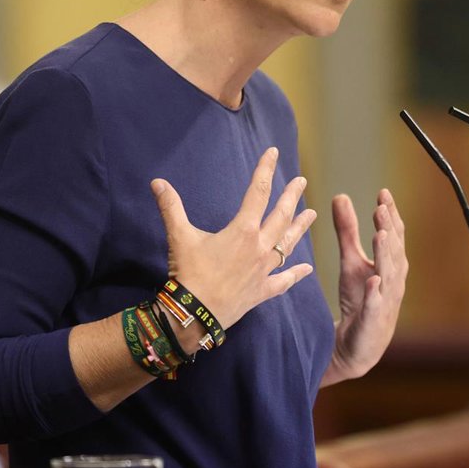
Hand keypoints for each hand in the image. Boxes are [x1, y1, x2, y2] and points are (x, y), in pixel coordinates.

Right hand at [150, 147, 316, 328]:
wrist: (194, 314)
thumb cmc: (188, 273)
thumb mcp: (179, 236)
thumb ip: (171, 207)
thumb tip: (156, 182)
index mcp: (242, 230)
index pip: (258, 192)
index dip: (265, 169)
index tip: (273, 153)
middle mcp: (258, 247)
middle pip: (281, 215)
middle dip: (292, 196)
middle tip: (301, 181)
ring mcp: (263, 270)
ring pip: (287, 244)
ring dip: (300, 228)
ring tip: (312, 214)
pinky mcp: (262, 291)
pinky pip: (283, 281)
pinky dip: (296, 274)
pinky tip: (307, 269)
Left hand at [323, 189, 408, 385]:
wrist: (358, 345)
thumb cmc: (360, 299)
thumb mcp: (350, 261)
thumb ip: (348, 231)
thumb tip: (341, 196)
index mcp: (390, 264)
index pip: (393, 235)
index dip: (390, 214)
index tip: (383, 193)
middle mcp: (393, 280)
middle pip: (393, 250)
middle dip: (389, 228)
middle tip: (382, 207)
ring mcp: (385, 301)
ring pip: (388, 275)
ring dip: (385, 255)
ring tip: (381, 234)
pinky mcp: (373, 320)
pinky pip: (375, 306)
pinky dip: (375, 293)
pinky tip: (373, 280)